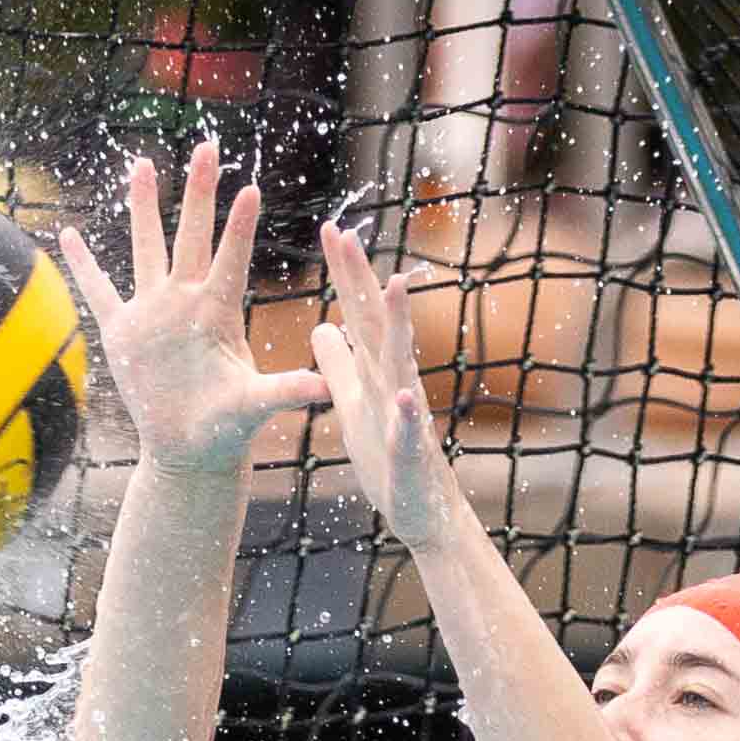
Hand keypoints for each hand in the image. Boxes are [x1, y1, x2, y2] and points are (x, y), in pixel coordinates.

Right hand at [58, 139, 328, 477]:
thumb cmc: (227, 430)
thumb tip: (326, 390)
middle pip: (190, 237)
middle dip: (197, 193)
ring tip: (142, 164)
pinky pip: (98, 292)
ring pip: (147, 249)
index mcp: (216, 315)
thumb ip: (285, 392)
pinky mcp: (122, 333)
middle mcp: (184, 303)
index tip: (250, 188)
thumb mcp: (255, 408)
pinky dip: (83, 266)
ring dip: (143, 208)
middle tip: (207, 146)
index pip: (230, 262)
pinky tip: (67, 233)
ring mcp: (152, 314)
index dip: (238, 229)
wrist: (190, 451)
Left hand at [312, 220, 461, 551]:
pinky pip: (408, 433)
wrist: (419, 511)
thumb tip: (320, 325)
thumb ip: (339, 366)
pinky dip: (407, 416)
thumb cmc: (386, 458)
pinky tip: (404, 397)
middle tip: (346, 234)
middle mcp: (394, 383)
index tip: (331, 229)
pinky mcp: (410, 455)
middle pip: (376, 324)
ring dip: (398, 327)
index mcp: (376, 372)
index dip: (345, 274)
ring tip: (394, 284)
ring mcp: (405, 416)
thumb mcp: (353, 404)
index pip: (358, 313)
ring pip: (400, 365)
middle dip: (362, 281)